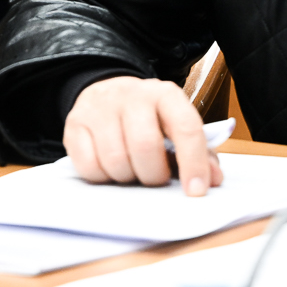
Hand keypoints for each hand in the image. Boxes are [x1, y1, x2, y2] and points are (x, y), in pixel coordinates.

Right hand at [64, 76, 223, 195]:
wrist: (107, 94)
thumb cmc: (150, 120)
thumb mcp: (176, 128)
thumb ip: (199, 153)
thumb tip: (213, 180)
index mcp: (165, 95)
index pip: (185, 127)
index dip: (193, 163)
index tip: (195, 192)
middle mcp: (131, 95)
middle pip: (145, 146)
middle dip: (153, 175)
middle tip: (154, 179)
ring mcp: (99, 107)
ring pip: (115, 159)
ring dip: (127, 177)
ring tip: (131, 171)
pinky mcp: (74, 124)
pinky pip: (88, 166)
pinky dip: (102, 177)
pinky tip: (109, 167)